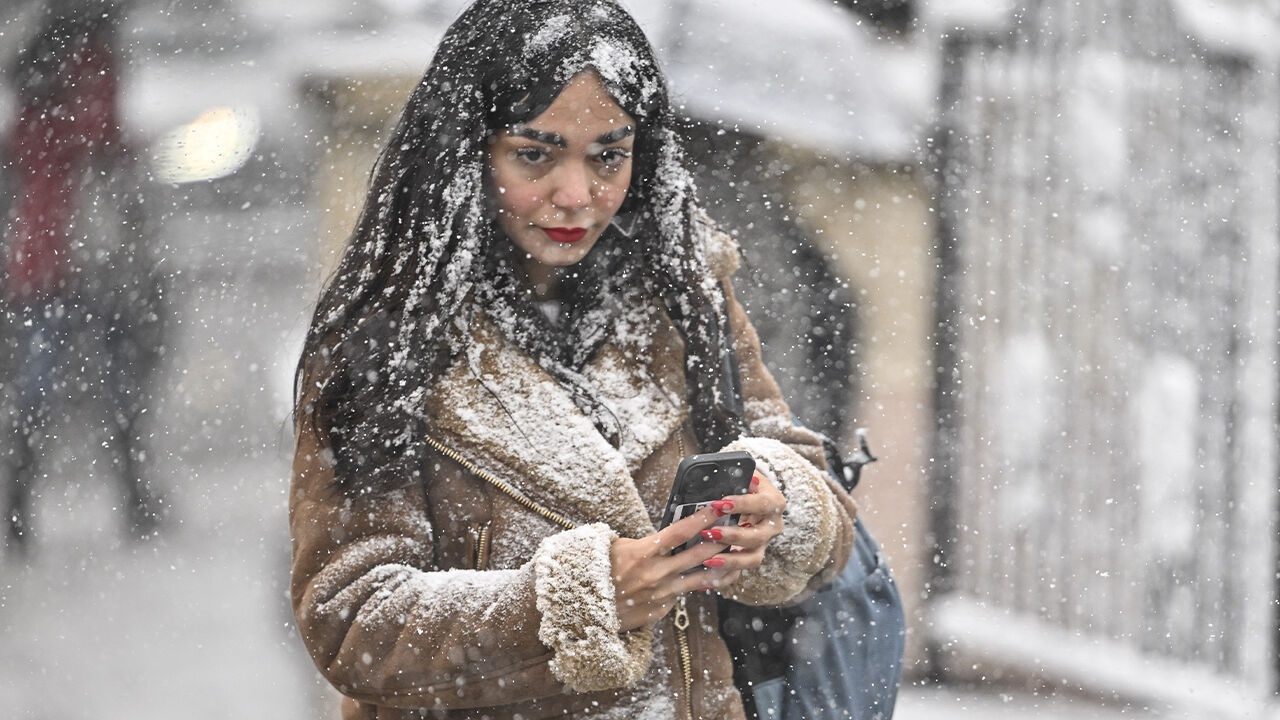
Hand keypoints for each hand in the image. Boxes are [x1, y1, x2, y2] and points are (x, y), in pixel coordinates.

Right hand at [610, 505, 742, 631]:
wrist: (585, 609)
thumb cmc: (600, 570)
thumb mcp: (619, 547)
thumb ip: (648, 542)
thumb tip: (673, 534)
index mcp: (643, 553)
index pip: (680, 531)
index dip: (702, 518)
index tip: (718, 507)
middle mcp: (656, 574)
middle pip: (699, 554)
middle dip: (722, 540)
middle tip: (739, 529)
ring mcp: (661, 594)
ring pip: (701, 578)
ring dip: (722, 566)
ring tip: (738, 556)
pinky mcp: (662, 609)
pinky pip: (684, 593)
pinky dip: (697, 584)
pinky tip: (712, 576)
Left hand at [696, 466, 784, 576]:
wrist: (751, 498)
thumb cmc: (742, 484)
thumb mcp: (741, 476)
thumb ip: (733, 476)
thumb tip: (716, 473)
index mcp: (774, 502)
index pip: (763, 504)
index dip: (742, 505)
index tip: (719, 503)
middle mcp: (774, 525)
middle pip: (759, 535)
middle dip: (734, 535)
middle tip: (710, 533)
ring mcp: (764, 543)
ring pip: (754, 558)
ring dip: (732, 560)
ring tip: (710, 560)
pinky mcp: (752, 556)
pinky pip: (743, 571)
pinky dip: (726, 573)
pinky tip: (709, 571)